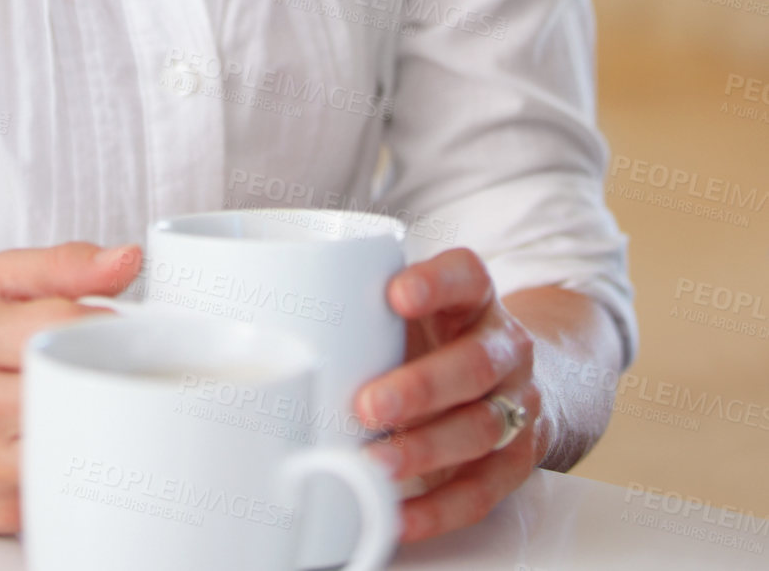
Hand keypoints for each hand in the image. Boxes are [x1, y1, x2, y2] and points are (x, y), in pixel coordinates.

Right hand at [0, 239, 142, 532]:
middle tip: (117, 364)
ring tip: (96, 401)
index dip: (107, 323)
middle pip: (75, 388)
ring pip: (76, 444)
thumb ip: (62, 267)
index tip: (122, 325)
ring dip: (98, 422)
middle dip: (109, 375)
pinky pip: (64, 486)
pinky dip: (77, 462)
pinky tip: (70, 439)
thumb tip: (127, 260)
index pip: (62, 326)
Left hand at [354, 248, 549, 542]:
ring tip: (375, 464)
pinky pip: (483, 489)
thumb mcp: (412, 313)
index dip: (436, 282)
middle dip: (421, 387)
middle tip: (368, 405)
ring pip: (482, 428)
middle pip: (475, 364)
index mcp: (474, 298)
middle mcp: (504, 347)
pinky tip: (401, 514)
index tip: (395, 294)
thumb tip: (273, 323)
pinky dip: (440, 508)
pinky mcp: (516, 458)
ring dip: (425, 450)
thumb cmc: (436, 338)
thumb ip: (367, 312)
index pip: (466, 275)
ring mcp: (517, 404)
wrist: (508, 377)